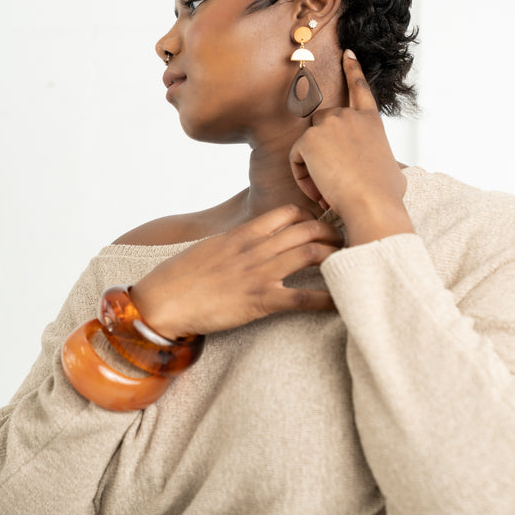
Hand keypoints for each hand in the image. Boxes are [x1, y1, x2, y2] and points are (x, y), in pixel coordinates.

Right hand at [130, 205, 343, 338]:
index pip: (287, 212)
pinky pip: (302, 298)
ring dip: (336, 256)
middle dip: (333, 232)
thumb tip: (249, 241)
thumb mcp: (209, 248)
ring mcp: (259, 273)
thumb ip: (235, 242)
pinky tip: (341, 301)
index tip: (324, 224)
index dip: (312, 216)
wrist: (161, 302)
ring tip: (353, 261)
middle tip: (347, 241)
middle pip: (306, 229)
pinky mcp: (259, 301)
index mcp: (242, 234)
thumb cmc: (180, 277)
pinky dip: (326, 299)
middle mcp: (255, 248)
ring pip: (310, 254)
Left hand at [289, 50, 413, 245]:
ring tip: (327, 189)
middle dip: (321, 148)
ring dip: (311, 165)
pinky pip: (296, 158)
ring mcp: (329, 125)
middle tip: (331, 181)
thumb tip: (392, 177)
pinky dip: (302, 177)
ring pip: (308, 143)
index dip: (353, 69)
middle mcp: (349, 116)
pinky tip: (318, 191)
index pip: (360, 88)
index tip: (348, 53)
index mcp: (371, 121)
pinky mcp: (309, 139)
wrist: (372, 203)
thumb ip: (384, 163)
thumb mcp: (394, 172)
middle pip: (322, 124)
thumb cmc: (385, 195)